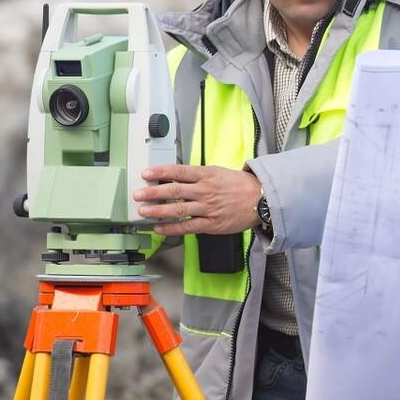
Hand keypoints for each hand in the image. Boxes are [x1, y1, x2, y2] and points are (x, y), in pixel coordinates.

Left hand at [134, 164, 261, 236]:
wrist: (261, 199)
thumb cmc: (240, 185)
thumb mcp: (219, 172)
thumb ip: (199, 175)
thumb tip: (177, 177)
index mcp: (207, 175)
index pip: (179, 172)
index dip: (161, 172)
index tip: (146, 173)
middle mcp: (205, 191)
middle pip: (175, 190)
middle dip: (154, 192)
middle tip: (139, 194)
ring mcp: (207, 208)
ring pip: (179, 209)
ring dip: (158, 210)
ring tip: (144, 211)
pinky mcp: (211, 224)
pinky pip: (188, 227)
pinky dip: (172, 228)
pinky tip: (159, 228)